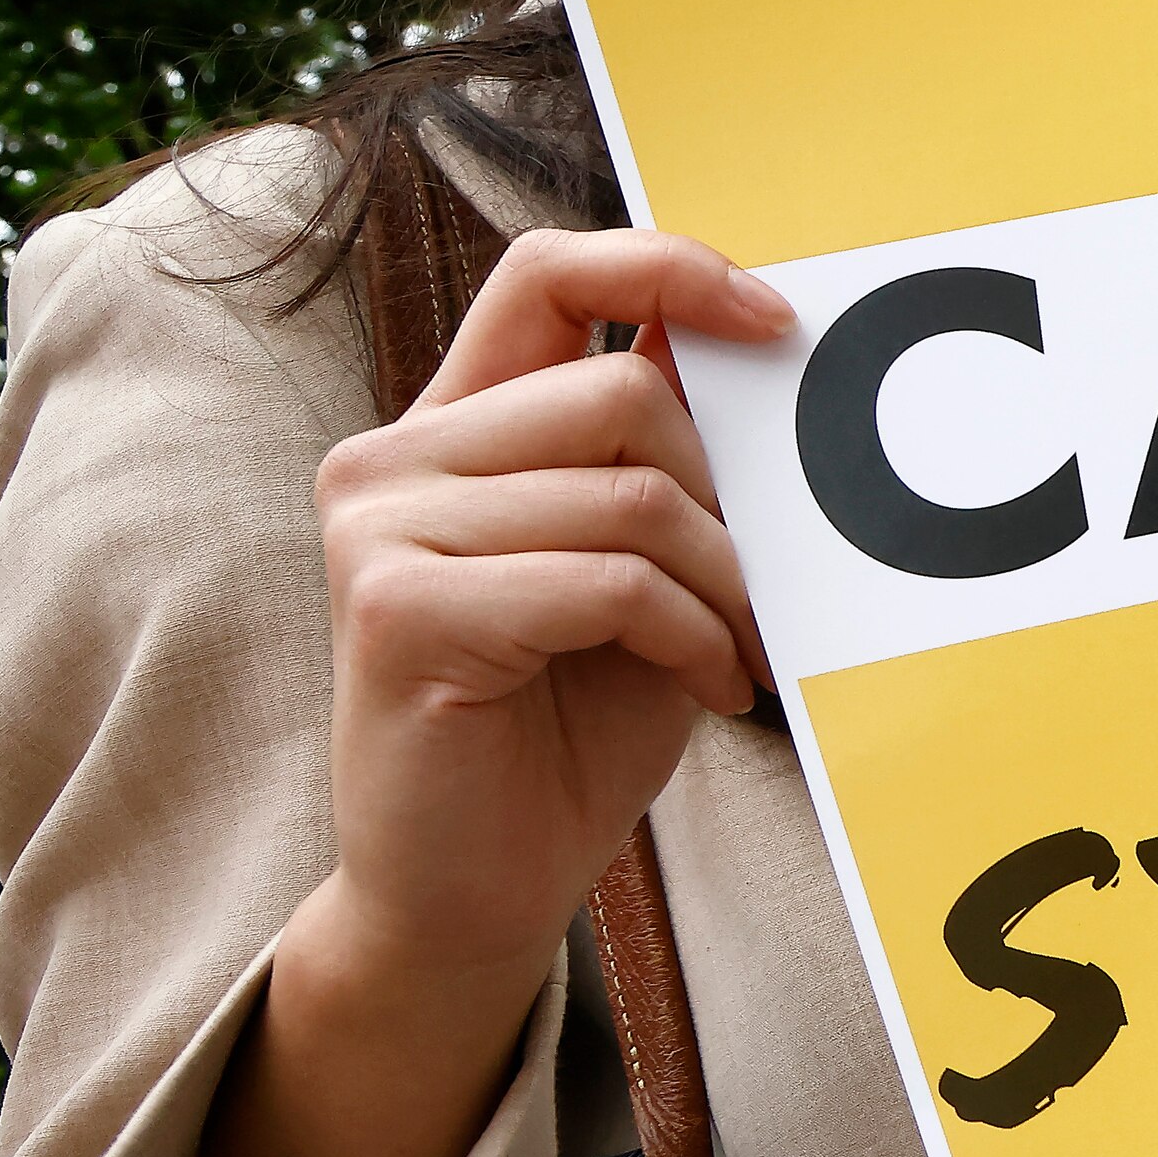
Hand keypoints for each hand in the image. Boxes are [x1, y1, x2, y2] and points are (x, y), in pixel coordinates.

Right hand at [298, 229, 787, 1005]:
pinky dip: (689, 635)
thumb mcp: (641, 573)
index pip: (548, 273)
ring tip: (740, 649)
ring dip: (724, 582)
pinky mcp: (396, 607)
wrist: (469, 889)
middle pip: (621, 390)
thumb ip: (667, 465)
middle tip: (768, 593)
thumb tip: (756, 349)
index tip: (777, 320)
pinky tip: (709, 686)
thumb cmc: (565, 729)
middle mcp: (393, 459)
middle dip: (731, 495)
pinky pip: (605, 580)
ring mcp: (380, 528)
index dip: (668, 268)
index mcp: (453, 429)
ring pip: (630, 492)